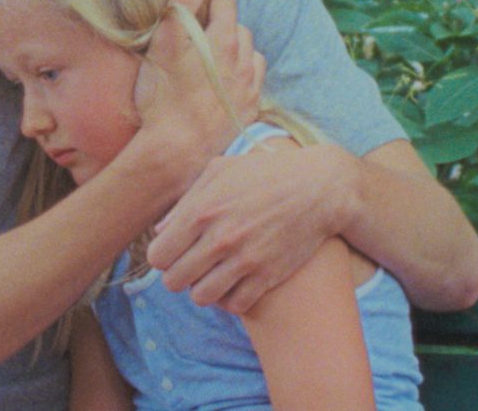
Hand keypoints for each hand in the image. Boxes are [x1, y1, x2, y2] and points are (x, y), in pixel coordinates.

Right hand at [133, 0, 264, 179]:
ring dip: (236, 46)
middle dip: (222, 17)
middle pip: (238, 26)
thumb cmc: (164, 97)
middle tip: (200, 20)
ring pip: (250, 54)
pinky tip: (227, 80)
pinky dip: (243, 73)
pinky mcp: (247, 111)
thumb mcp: (164, 44)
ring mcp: (248, 88)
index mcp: (223, 40)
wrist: (177, 151)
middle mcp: (243, 61)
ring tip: (215, 51)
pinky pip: (253, 82)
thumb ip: (181, 5)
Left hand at [146, 142, 362, 314]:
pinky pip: (234, 305)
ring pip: (201, 297)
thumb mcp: (219, 172)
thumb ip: (185, 201)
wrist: (318, 189)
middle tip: (192, 265)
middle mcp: (220, 238)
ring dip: (202, 289)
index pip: (158, 255)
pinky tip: (234, 282)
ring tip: (212, 275)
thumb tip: (160, 231)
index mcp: (201, 210)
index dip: (163, 256)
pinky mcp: (268, 276)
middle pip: (174, 281)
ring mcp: (244, 260)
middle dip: (178, 275)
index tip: (174, 251)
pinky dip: (230, 298)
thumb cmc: (264, 174)